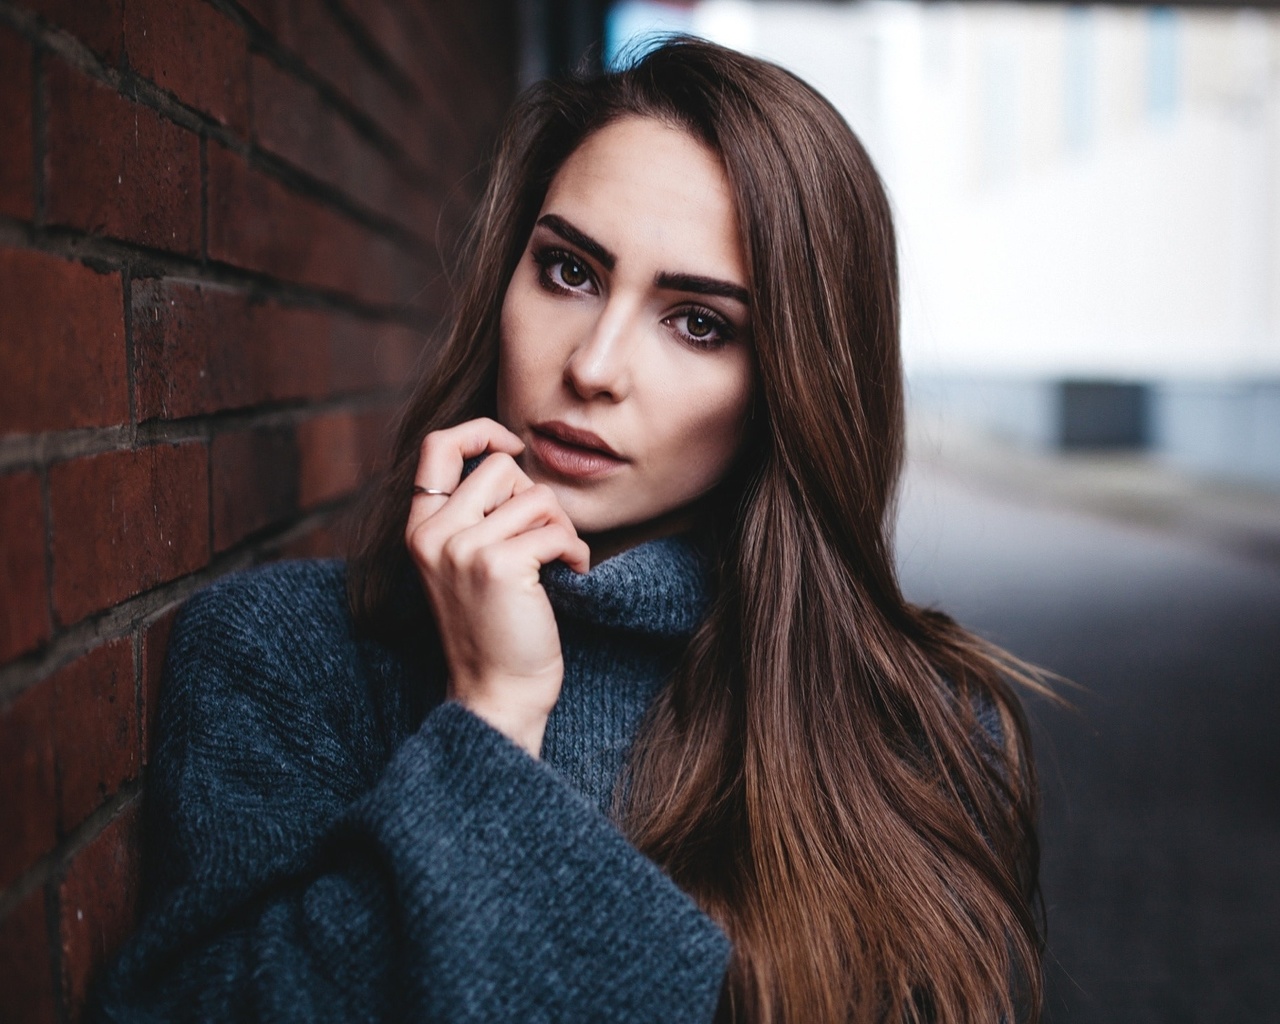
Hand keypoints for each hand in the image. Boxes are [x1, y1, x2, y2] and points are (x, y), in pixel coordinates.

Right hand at [404, 417, 590, 756]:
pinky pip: (556, 529)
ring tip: (556, 563)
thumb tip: (511, 458)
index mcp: (420, 529)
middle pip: (501, 467)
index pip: (438, 445)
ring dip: (560, 529)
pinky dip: (575, 551)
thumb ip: (475, 513)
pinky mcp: (498, 566)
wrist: (497, 693)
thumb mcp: (466, 563)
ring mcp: (463, 549)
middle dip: (536, 497)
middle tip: (543, 539)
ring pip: (536, 497)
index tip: (513, 446)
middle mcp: (434, 534)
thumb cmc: (495, 627)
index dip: (481, 431)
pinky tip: (571, 575)